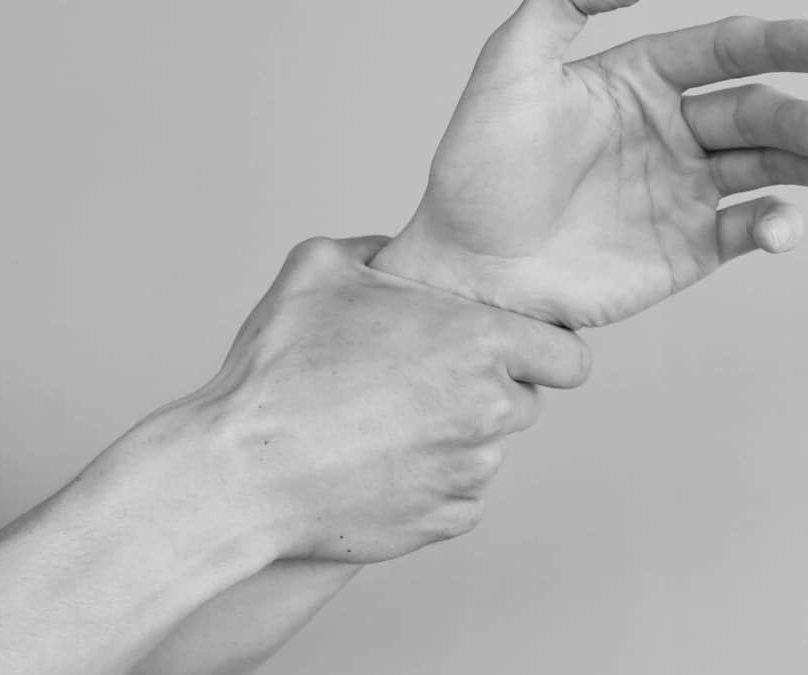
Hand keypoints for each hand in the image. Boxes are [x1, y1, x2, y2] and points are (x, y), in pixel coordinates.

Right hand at [154, 236, 589, 563]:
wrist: (238, 475)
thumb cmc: (276, 372)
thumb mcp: (317, 269)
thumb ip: (376, 247)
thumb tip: (395, 252)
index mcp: (478, 342)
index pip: (569, 356)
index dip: (546, 352)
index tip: (518, 354)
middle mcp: (489, 409)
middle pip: (525, 401)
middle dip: (489, 390)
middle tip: (425, 385)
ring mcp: (471, 471)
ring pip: (489, 449)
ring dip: (456, 438)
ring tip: (386, 427)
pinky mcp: (447, 520)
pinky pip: (461, 496)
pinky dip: (433, 484)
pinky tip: (381, 466)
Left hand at [371, 0, 807, 328]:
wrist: (467, 268)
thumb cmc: (478, 170)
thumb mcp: (510, 67)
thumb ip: (568, 2)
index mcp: (639, 81)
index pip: (726, 50)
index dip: (782, 43)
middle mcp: (670, 131)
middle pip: (758, 110)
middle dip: (801, 118)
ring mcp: (682, 191)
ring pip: (768, 167)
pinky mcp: (688, 248)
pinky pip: (748, 228)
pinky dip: (777, 225)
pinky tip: (780, 228)